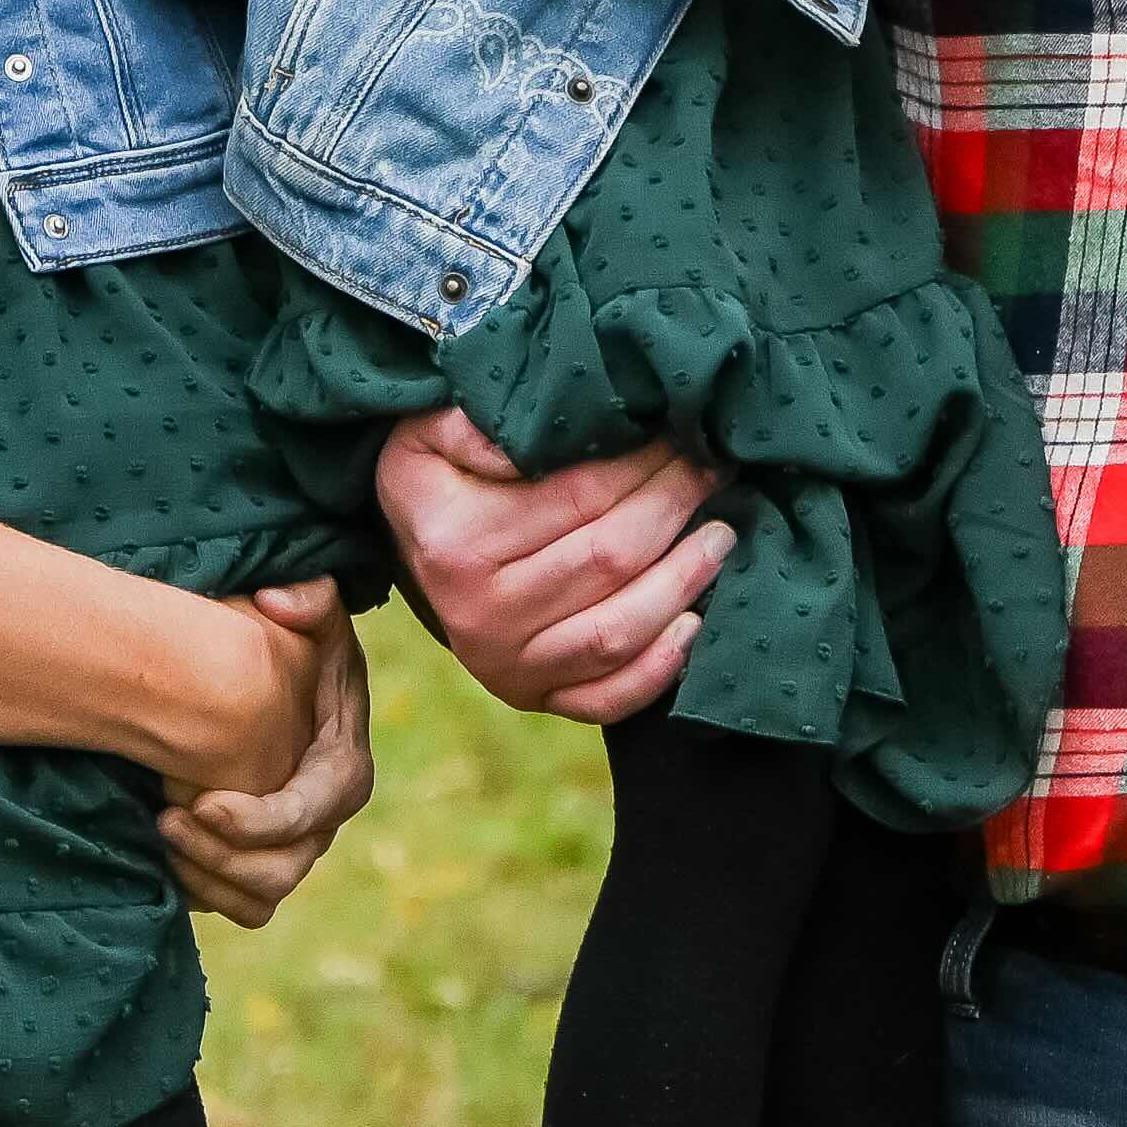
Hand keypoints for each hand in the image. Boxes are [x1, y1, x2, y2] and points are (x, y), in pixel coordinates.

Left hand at [161, 580, 374, 923]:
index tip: (201, 801)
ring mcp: (294, 849)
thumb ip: (308, 598)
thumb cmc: (299, 649)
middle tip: (165, 819)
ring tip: (159, 832)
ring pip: (258, 899)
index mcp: (342, 771)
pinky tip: (165, 855)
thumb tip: (277, 603)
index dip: (258, 820)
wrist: (285, 686)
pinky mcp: (263, 863)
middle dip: (220, 855)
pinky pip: (239, 905)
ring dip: (207, 877)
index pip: (309, 813)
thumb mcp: (314, 613)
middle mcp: (323, 822)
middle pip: (280, 870)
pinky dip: (204, 892)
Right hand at [377, 405, 729, 725]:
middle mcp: (482, 616)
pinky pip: (606, 699)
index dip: (643, 464)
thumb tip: (540, 439)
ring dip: (682, 582)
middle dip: (674, 507)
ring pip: (617, 631)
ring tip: (720, 536)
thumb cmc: (436, 478)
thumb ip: (477, 427)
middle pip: (609, 560)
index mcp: (461, 545)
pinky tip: (695, 625)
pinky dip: (658, 670)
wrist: (407, 547)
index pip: (580, 498)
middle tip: (713, 470)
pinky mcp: (532, 697)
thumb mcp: (429, 433)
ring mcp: (508, 667)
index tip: (682, 432)